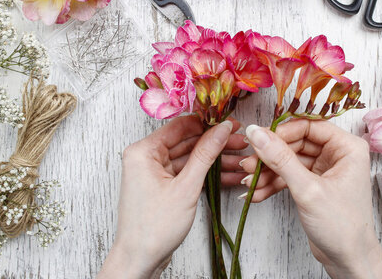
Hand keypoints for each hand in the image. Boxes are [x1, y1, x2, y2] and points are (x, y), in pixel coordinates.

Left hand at [98, 116, 246, 278]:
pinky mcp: (163, 186)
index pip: (180, 127)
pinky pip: (187, 173)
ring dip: (215, 160)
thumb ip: (205, 155)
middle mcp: (146, 158)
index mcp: (143, 151)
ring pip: (190, 158)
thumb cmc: (153, 228)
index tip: (231, 123)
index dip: (208, 124)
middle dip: (216, 144)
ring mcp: (154, 173)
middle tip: (241, 142)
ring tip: (241, 159)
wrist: (140, 259)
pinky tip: (229, 174)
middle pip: (187, 142)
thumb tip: (221, 130)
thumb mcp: (186, 187)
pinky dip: (206, 174)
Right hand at [240, 119, 381, 278]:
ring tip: (249, 182)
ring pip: (289, 161)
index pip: (309, 127)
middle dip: (271, 156)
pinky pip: (289, 176)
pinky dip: (273, 184)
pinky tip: (256, 193)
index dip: (282, 132)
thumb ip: (281, 159)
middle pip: (296, 143)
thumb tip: (258, 134)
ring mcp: (325, 170)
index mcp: (347, 148)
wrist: (348, 260)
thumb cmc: (343, 227)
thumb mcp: (308, 190)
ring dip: (268, 172)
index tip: (259, 139)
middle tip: (249, 164)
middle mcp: (337, 155)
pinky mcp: (314, 184)